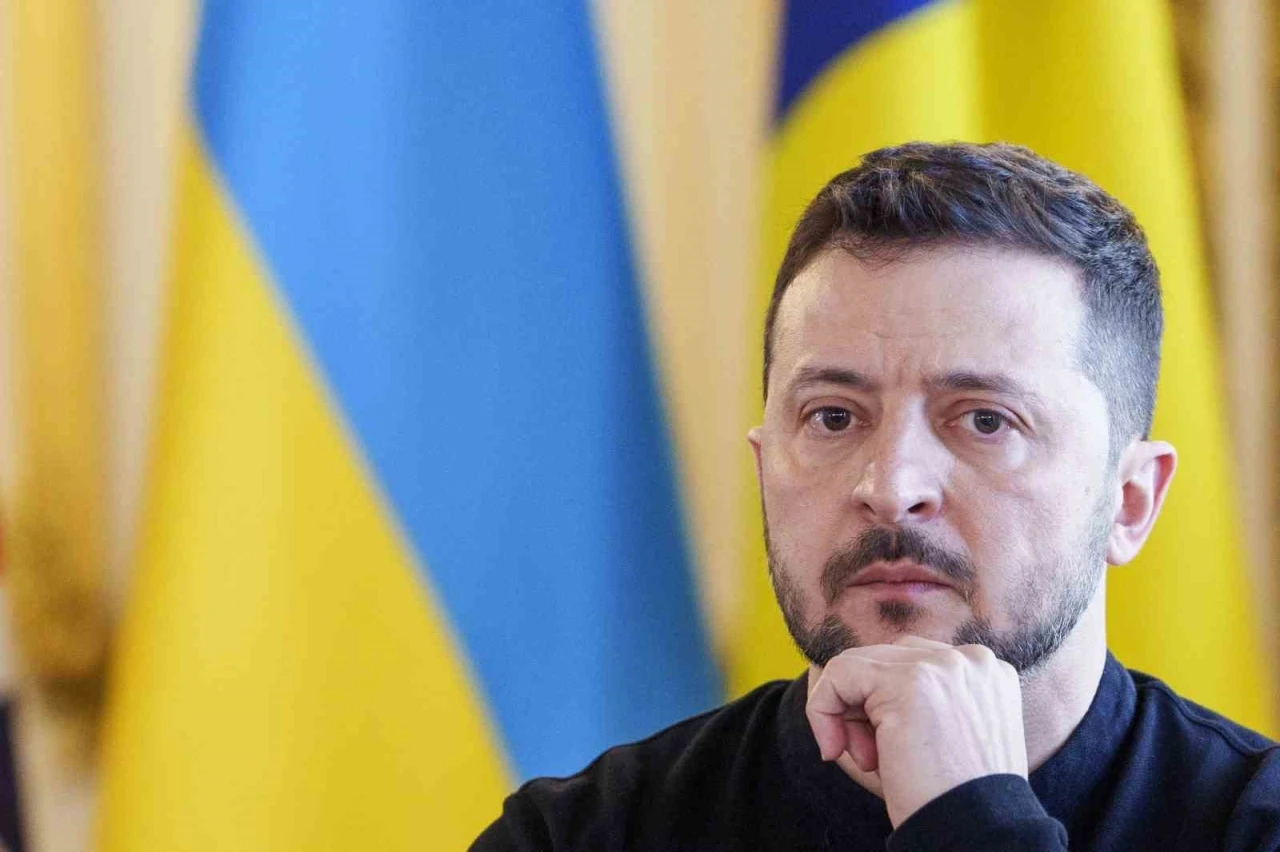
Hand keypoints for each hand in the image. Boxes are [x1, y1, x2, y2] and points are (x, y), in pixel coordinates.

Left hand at [805, 635, 1027, 826]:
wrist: (974, 833)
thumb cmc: (954, 798)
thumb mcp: (947, 737)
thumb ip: (922, 702)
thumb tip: (859, 689)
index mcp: (987, 673)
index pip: (912, 664)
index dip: (884, 705)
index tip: (886, 750)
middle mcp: (971, 661)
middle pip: (885, 660)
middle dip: (864, 708)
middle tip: (869, 758)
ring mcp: (943, 666)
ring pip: (859, 664)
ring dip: (846, 714)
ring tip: (867, 760)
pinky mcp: (908, 682)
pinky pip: (839, 673)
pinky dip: (823, 709)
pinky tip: (834, 748)